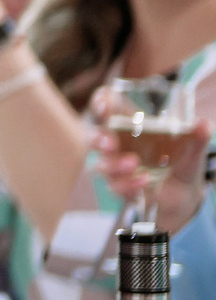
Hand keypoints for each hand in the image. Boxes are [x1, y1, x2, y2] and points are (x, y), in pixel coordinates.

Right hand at [88, 92, 212, 228]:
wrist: (184, 198)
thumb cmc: (182, 166)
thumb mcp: (192, 151)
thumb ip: (197, 138)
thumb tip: (204, 125)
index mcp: (133, 126)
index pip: (109, 107)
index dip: (101, 102)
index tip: (104, 106)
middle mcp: (120, 144)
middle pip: (95, 136)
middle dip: (98, 140)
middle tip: (110, 145)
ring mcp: (117, 166)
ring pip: (102, 164)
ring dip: (115, 166)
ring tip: (134, 165)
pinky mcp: (119, 186)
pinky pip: (114, 185)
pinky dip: (127, 184)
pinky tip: (143, 183)